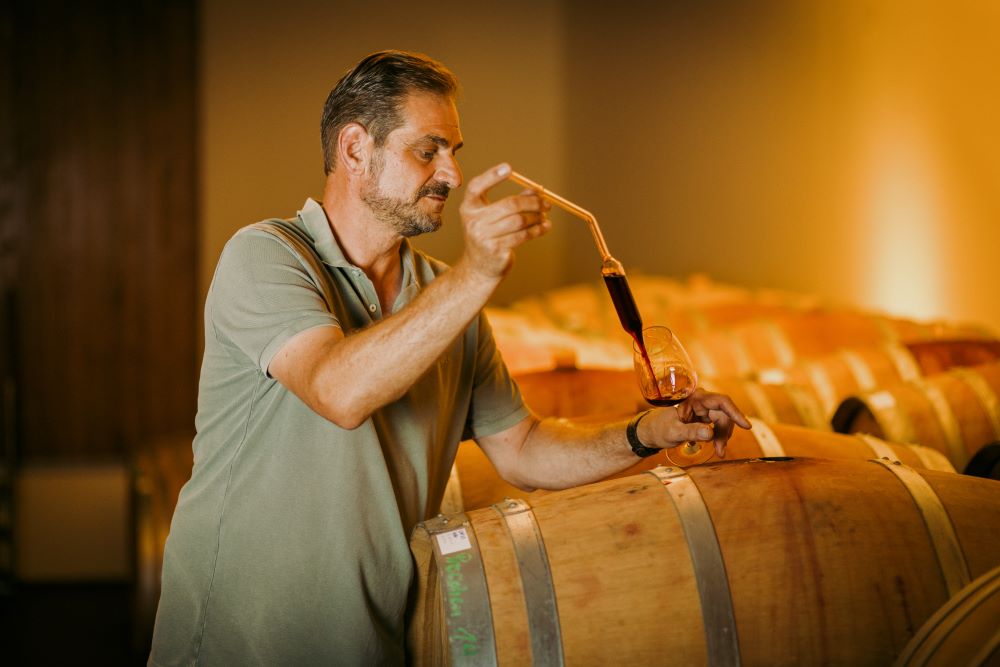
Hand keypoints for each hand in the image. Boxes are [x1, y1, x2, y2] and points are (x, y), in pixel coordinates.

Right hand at [457, 163, 550, 278]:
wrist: (479, 267)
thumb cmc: (489, 236)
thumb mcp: (494, 216)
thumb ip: (513, 201)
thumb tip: (537, 190)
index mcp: (468, 208)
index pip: (477, 187)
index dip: (492, 176)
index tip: (509, 168)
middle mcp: (473, 221)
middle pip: (509, 205)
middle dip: (532, 202)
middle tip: (546, 203)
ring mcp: (483, 237)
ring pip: (519, 220)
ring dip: (537, 217)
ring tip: (545, 215)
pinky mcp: (496, 250)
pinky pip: (523, 236)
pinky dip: (537, 230)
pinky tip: (545, 227)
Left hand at [638, 388, 750, 457]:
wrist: (652, 432)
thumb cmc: (659, 429)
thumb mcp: (673, 432)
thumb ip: (691, 432)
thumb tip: (710, 434)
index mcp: (694, 398)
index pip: (721, 402)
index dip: (735, 413)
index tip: (746, 426)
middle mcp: (702, 401)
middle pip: (724, 415)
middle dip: (724, 433)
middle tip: (720, 451)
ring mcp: (704, 409)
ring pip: (723, 422)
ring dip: (722, 437)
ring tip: (718, 451)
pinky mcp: (705, 418)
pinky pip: (718, 427)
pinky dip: (718, 437)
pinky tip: (713, 446)